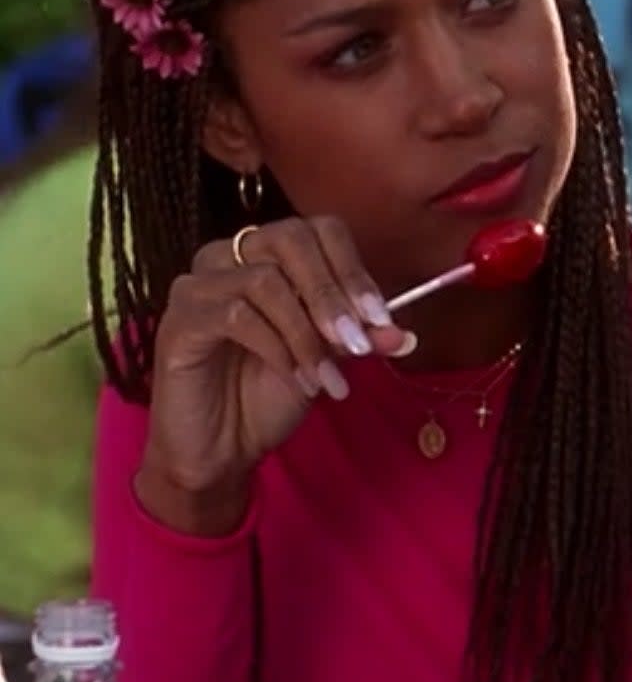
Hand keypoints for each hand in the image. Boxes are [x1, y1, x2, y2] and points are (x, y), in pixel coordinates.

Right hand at [135, 216, 410, 532]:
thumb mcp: (326, 360)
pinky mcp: (178, 321)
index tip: (381, 318)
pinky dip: (277, 349)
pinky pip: (235, 315)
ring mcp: (198, 285)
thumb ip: (358, 337)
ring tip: (327, 377)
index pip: (318, 230)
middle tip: (357, 343)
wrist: (220, 451)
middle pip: (290, 240)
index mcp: (267, 254)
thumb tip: (402, 333)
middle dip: (332, 293)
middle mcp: (229, 256)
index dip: (353, 270)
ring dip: (307, 333)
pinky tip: (297, 379)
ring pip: (265, 281)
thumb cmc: (268, 395)